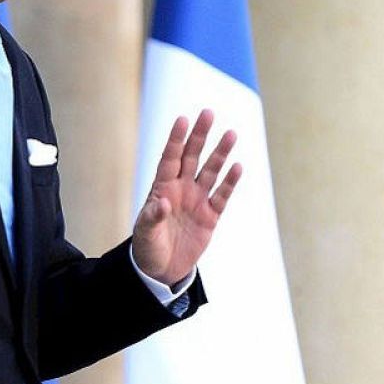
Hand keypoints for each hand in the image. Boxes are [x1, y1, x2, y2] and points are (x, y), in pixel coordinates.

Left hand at [132, 109, 241, 285]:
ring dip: (220, 154)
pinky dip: (230, 182)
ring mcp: (197, 201)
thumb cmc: (148, 247)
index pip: (170, 158)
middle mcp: (181, 189)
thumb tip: (162, 202)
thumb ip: (153, 217)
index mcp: (162, 189)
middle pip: (192, 157)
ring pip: (210, 172)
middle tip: (208, 113)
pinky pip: (222, 195)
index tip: (183, 119)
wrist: (162, 270)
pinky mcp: (210, 216)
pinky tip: (237, 166)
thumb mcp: (145, 233)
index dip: (176, 139)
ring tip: (231, 134)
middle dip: (200, 136)